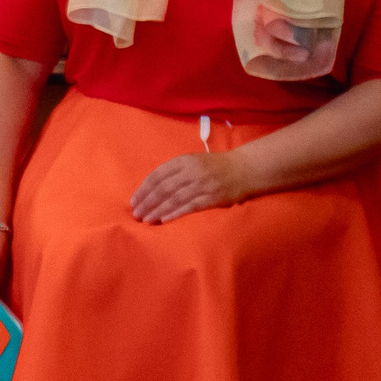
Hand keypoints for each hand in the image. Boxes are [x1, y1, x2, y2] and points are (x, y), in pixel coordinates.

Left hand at [130, 151, 252, 224]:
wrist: (246, 168)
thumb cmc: (215, 166)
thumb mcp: (192, 161)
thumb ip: (174, 172)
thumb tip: (151, 189)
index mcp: (183, 161)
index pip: (157, 175)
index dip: (143, 189)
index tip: (133, 201)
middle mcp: (192, 171)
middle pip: (163, 188)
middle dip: (147, 202)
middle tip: (135, 214)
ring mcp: (203, 184)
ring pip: (175, 199)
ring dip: (158, 210)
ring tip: (146, 220)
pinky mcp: (214, 197)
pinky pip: (191, 207)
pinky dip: (176, 213)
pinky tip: (164, 220)